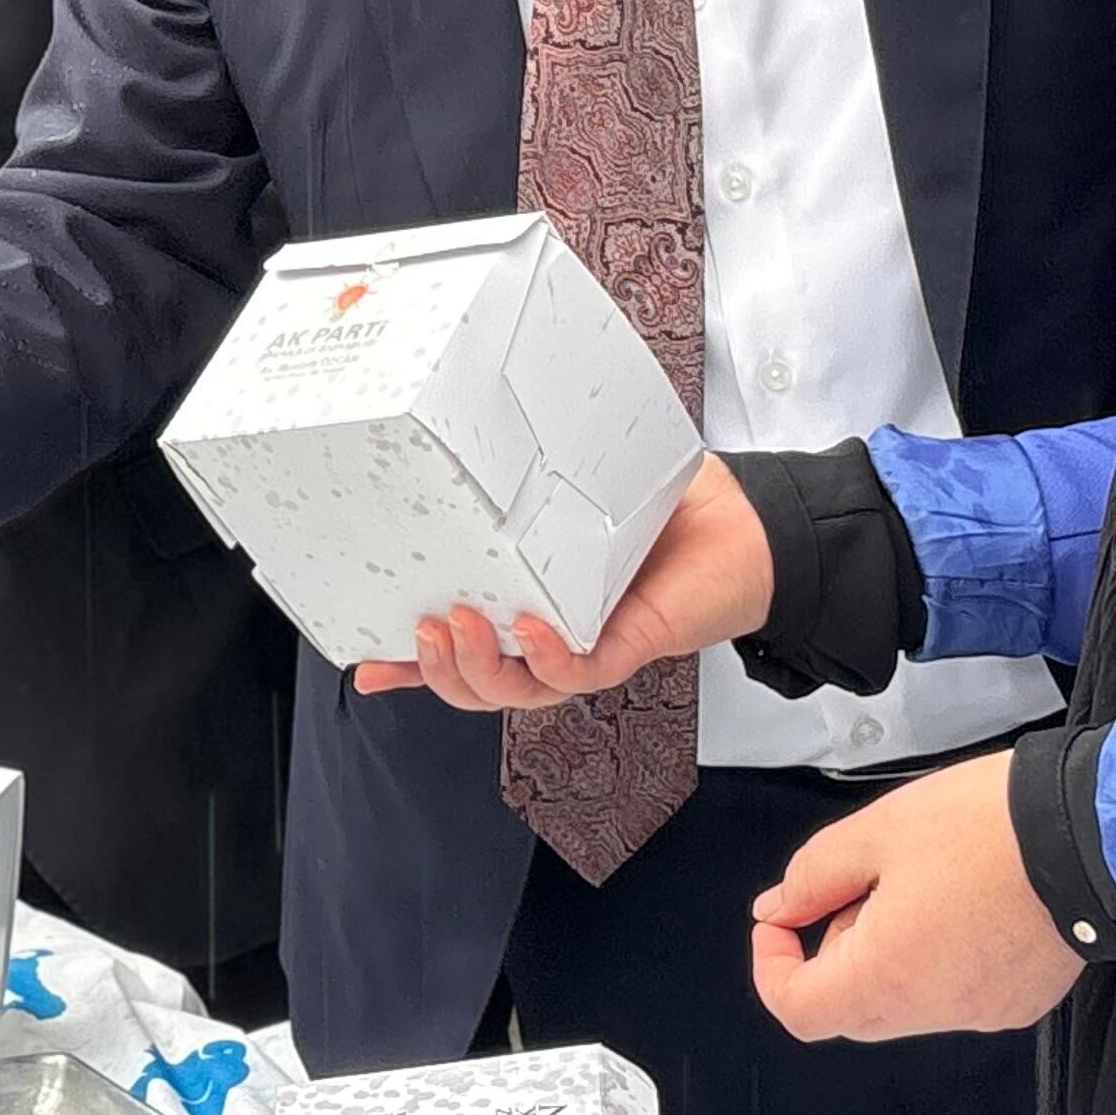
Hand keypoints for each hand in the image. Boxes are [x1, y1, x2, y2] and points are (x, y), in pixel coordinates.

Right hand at [352, 454, 772, 706]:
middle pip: (476, 683)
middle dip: (434, 670)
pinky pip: (576, 671)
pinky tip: (529, 629)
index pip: (464, 643)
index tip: (364, 663)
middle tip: (418, 630)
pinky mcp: (628, 646)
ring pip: (515, 690)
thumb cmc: (673, 507)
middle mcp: (553, 634)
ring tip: (457, 625)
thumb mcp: (585, 479)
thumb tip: (481, 423)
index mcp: (532, 604)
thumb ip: (535, 471)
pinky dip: (547, 656)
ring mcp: (588, 646)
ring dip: (476, 669)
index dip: (411, 662)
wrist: (751, 531)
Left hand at [748, 753, 1083, 1042]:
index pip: (798, 1010)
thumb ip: (813, 877)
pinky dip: (937, 959)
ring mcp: (980, 1011)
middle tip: (860, 886)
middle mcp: (934, 1010)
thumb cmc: (991, 829)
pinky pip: (953, 994)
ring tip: (920, 882)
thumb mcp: (875, 833)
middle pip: (849, 1009)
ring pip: (902, 1002)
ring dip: (887, 953)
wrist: (1089, 837)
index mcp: (886, 976)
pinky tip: (960, 902)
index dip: (772, 967)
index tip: (779, 925)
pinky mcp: (1016, 1002)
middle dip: (835, 950)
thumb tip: (778, 909)